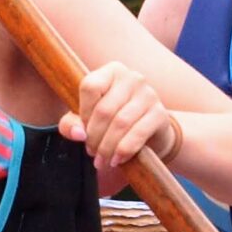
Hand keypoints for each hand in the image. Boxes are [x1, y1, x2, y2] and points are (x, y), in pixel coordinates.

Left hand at [61, 61, 182, 170]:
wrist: (149, 132)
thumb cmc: (112, 120)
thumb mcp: (88, 119)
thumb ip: (72, 123)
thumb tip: (78, 133)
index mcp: (112, 71)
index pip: (90, 86)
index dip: (83, 112)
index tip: (84, 130)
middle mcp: (132, 78)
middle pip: (104, 109)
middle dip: (94, 137)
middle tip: (91, 152)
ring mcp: (149, 94)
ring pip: (120, 123)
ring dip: (107, 147)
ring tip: (102, 160)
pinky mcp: (160, 114)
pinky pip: (138, 133)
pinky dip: (124, 150)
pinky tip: (117, 160)